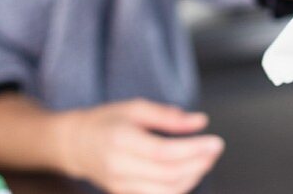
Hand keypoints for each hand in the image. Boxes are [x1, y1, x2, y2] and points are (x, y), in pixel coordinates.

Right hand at [50, 99, 223, 193]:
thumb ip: (168, 116)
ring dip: (192, 178)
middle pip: (168, 175)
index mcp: (122, 140)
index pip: (165, 152)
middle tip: (215, 149)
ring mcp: (121, 185)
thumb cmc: (106, 121)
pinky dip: (179, 187)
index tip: (216, 142)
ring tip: (205, 160)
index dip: (194, 149)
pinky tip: (190, 172)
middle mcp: (120, 167)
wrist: (75, 144)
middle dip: (198, 164)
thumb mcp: (135, 108)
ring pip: (166, 192)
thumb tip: (200, 122)